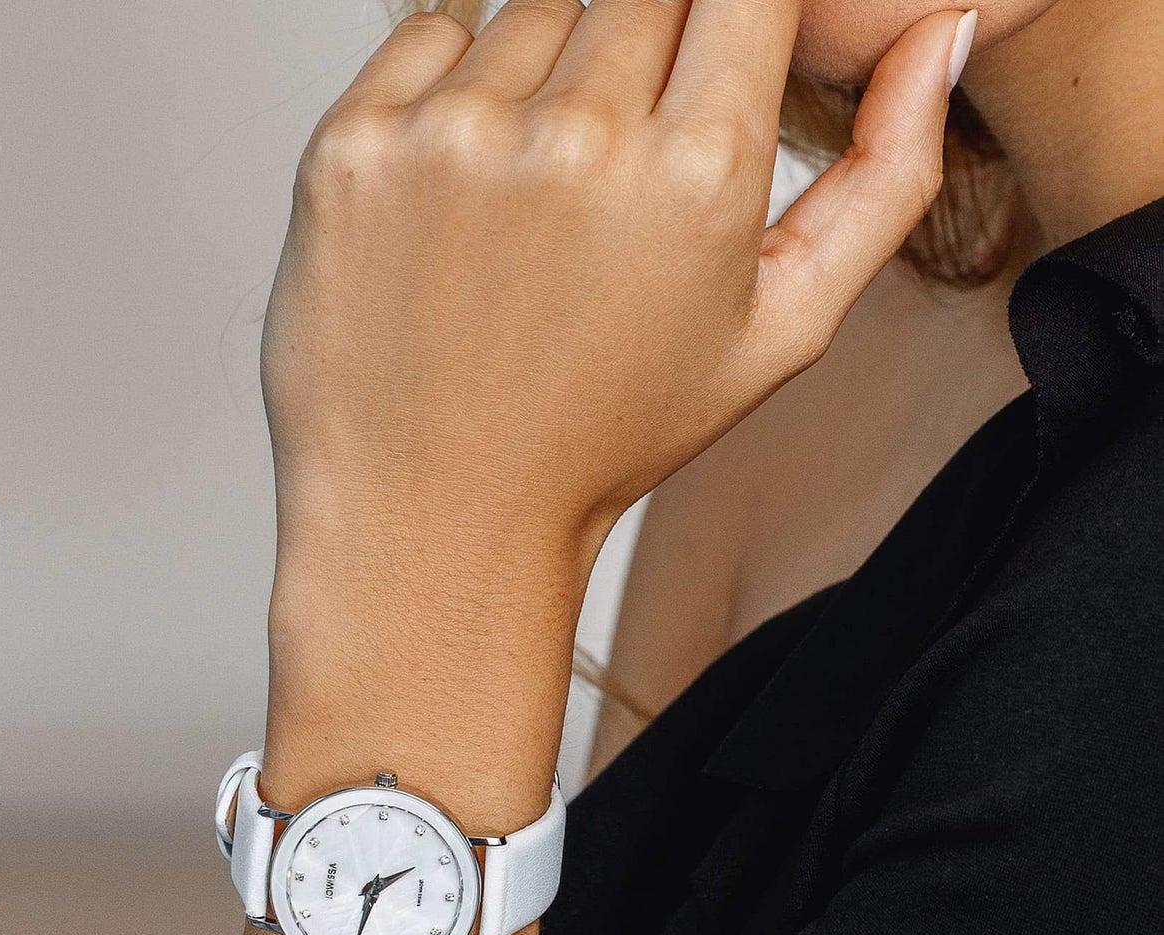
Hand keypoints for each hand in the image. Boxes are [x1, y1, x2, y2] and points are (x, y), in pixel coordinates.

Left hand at [261, 0, 972, 582]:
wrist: (439, 518)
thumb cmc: (610, 436)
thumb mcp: (782, 332)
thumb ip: (886, 178)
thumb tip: (941, 28)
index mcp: (701, 172)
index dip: (736, 13)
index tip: (718, 57)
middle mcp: (580, 134)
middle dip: (650, 43)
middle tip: (622, 155)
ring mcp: (457, 134)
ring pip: (539, 2)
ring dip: (551, 68)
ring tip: (538, 199)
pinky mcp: (357, 143)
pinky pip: (434, 33)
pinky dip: (456, 86)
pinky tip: (467, 194)